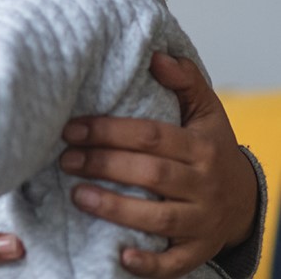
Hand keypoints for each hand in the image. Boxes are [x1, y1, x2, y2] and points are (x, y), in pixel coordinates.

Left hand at [59, 53, 256, 278]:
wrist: (247, 199)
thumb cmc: (213, 149)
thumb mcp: (207, 111)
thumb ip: (185, 81)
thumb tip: (156, 55)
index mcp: (201, 147)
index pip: (151, 136)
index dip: (109, 131)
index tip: (72, 129)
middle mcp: (204, 184)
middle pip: (150, 173)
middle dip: (104, 165)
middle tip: (65, 160)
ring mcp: (203, 220)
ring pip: (159, 217)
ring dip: (116, 209)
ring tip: (77, 196)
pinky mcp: (199, 249)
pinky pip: (175, 262)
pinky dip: (149, 262)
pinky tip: (120, 255)